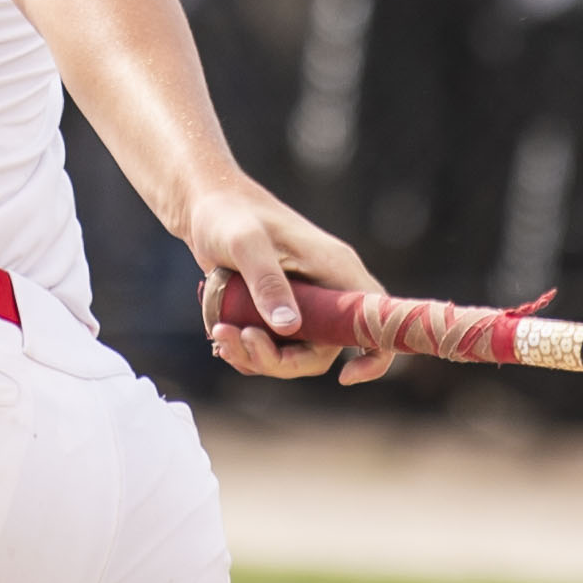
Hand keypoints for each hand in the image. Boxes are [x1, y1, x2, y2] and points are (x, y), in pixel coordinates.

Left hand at [186, 180, 391, 385]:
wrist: (206, 205)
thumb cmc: (229, 215)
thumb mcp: (246, 244)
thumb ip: (267, 283)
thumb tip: (288, 328)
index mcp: (335, 269)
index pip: (375, 319)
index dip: (374, 354)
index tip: (346, 377)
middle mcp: (326, 288)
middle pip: (323, 350)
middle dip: (282, 360)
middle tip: (241, 340)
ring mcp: (302, 301)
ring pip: (294, 353)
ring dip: (257, 356)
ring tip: (220, 333)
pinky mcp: (278, 308)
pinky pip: (273, 347)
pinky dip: (247, 351)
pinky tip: (221, 333)